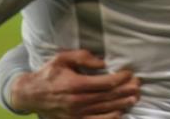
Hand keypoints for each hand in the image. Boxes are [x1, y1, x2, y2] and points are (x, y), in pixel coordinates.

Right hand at [9, 50, 139, 118]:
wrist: (30, 94)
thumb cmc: (48, 73)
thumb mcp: (63, 59)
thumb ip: (83, 57)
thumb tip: (103, 61)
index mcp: (75, 84)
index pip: (105, 83)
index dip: (120, 78)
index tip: (130, 73)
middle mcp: (77, 101)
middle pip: (108, 97)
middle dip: (125, 91)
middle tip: (138, 86)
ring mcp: (76, 113)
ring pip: (104, 109)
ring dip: (121, 104)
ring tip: (134, 99)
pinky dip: (109, 118)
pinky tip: (120, 113)